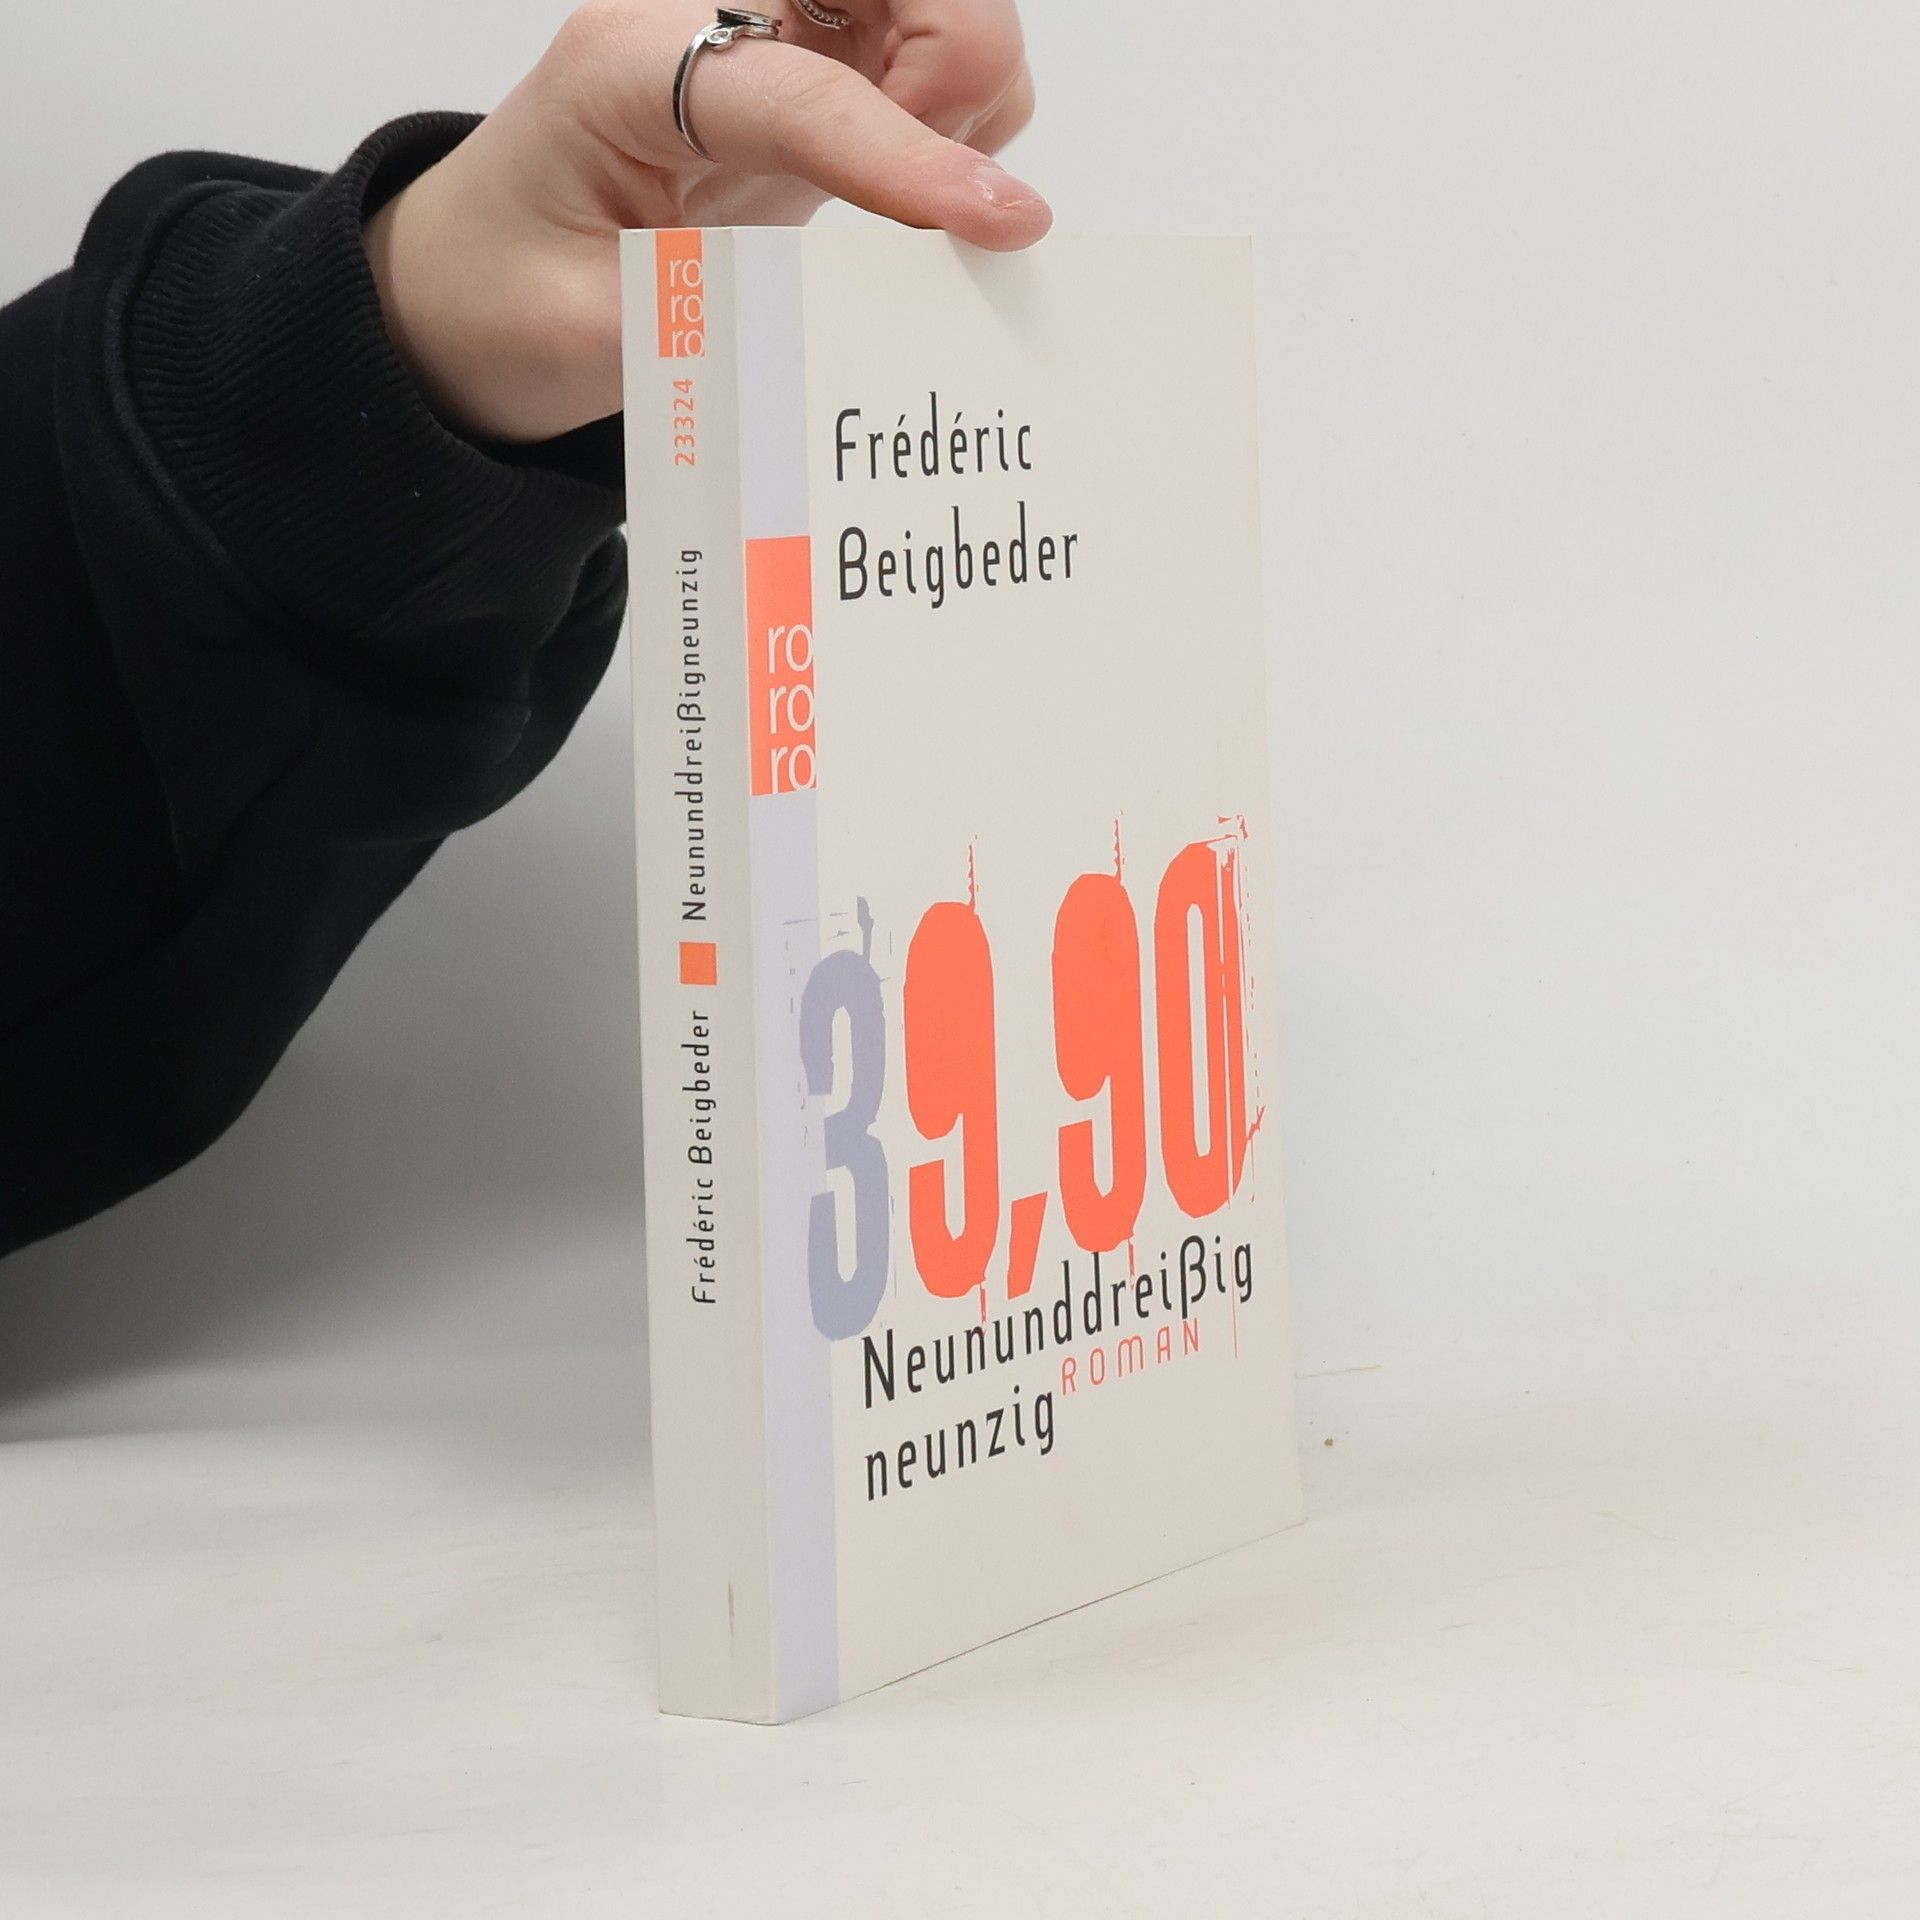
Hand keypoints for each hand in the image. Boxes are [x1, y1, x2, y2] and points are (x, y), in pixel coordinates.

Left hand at [364, 0, 1048, 443]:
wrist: (470, 291)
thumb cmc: (504, 297)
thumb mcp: (586, 338)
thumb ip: (712, 330)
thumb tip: (847, 330)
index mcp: (627, 68)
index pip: (802, 88)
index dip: (911, 154)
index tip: (1000, 219)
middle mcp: (709, 26)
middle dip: (957, 57)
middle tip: (932, 187)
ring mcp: (768, 50)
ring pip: (937, 6)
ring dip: (966, 91)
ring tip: (917, 197)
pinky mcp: (807, 93)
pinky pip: (930, 68)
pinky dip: (960, 123)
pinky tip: (914, 192)